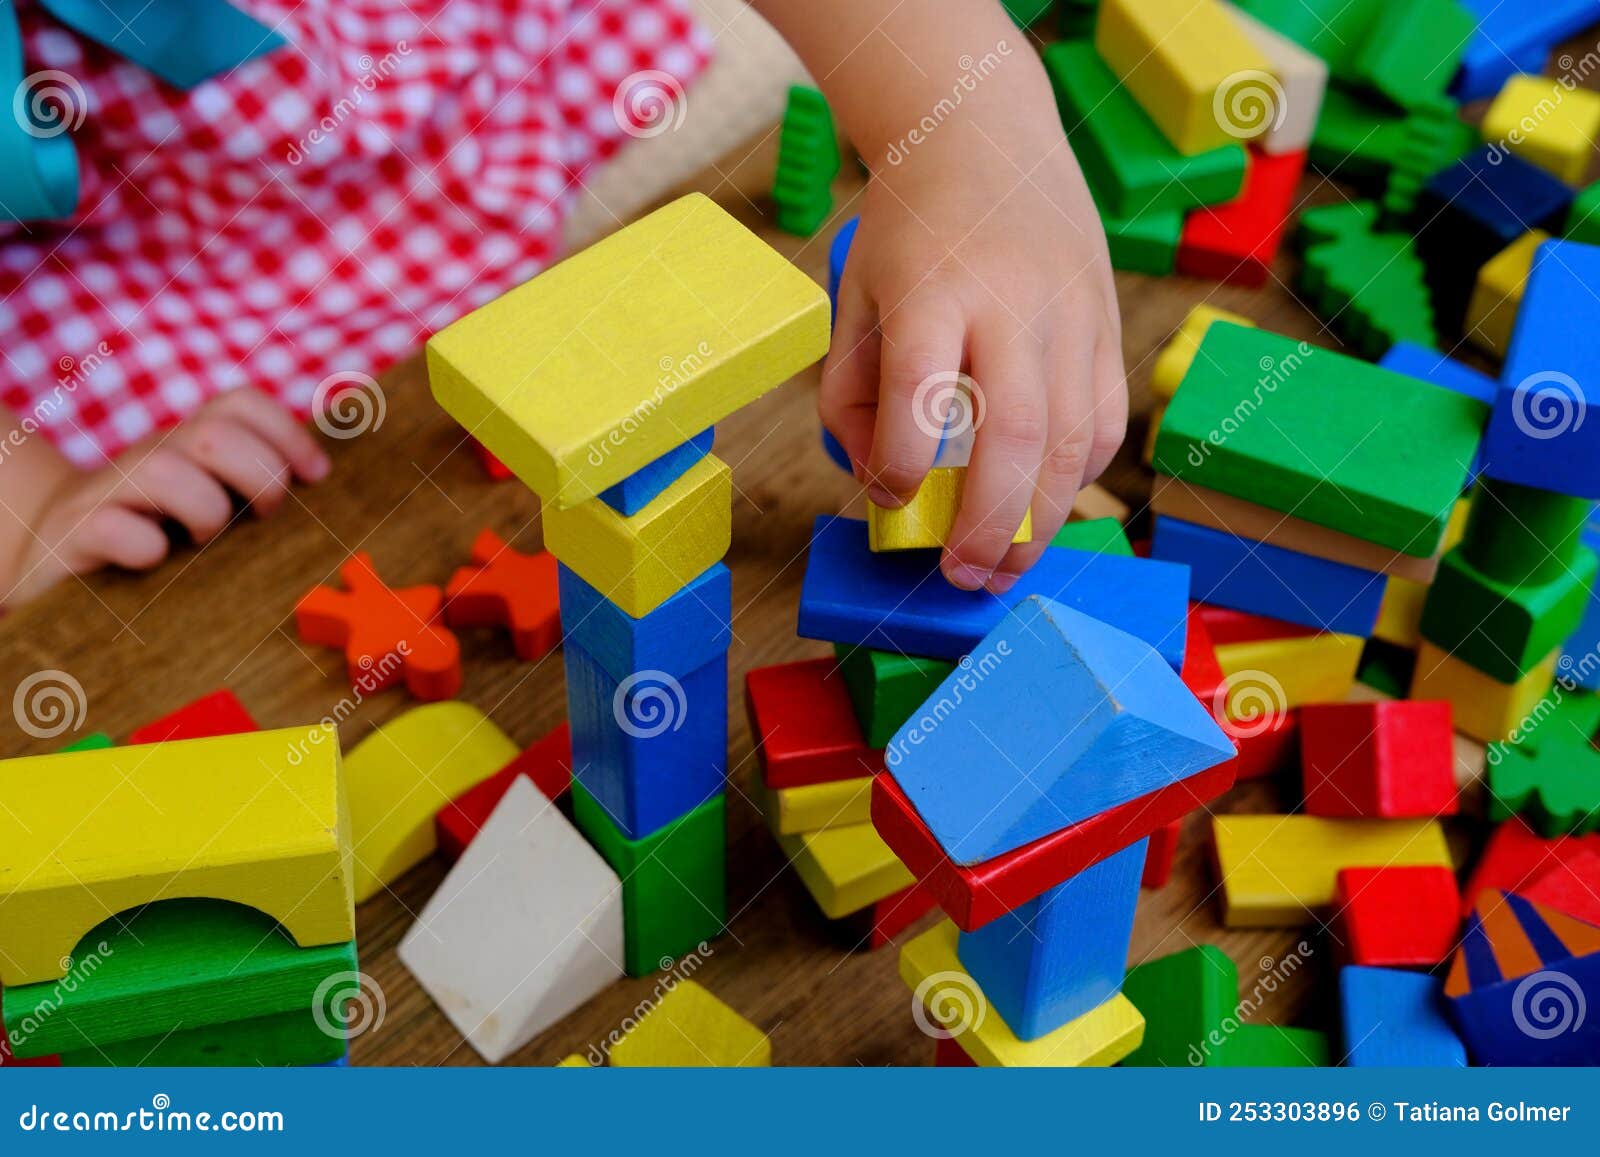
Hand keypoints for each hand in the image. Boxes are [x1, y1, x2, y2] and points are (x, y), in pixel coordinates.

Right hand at [4, 388, 329, 603]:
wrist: (49, 553)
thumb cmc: (149, 531)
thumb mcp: (204, 501)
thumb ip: (250, 487)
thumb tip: (327, 486)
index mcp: (188, 445)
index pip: (240, 404)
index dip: (288, 433)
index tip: (317, 477)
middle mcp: (151, 454)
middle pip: (215, 434)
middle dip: (259, 476)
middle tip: (262, 517)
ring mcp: (109, 490)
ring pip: (165, 470)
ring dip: (204, 511)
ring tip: (203, 542)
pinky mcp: (75, 533)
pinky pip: (114, 526)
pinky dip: (144, 546)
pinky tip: (155, 562)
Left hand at [821, 80, 1126, 593]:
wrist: (983, 139)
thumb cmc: (906, 233)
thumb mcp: (853, 299)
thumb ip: (850, 396)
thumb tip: (881, 488)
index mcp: (931, 289)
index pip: (920, 394)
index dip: (904, 466)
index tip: (892, 499)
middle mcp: (1009, 301)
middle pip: (1016, 431)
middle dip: (992, 523)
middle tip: (964, 576)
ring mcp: (1069, 312)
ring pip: (1074, 437)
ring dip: (1042, 520)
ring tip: (1005, 569)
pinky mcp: (1105, 322)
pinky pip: (1106, 419)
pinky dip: (1078, 476)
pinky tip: (1045, 506)